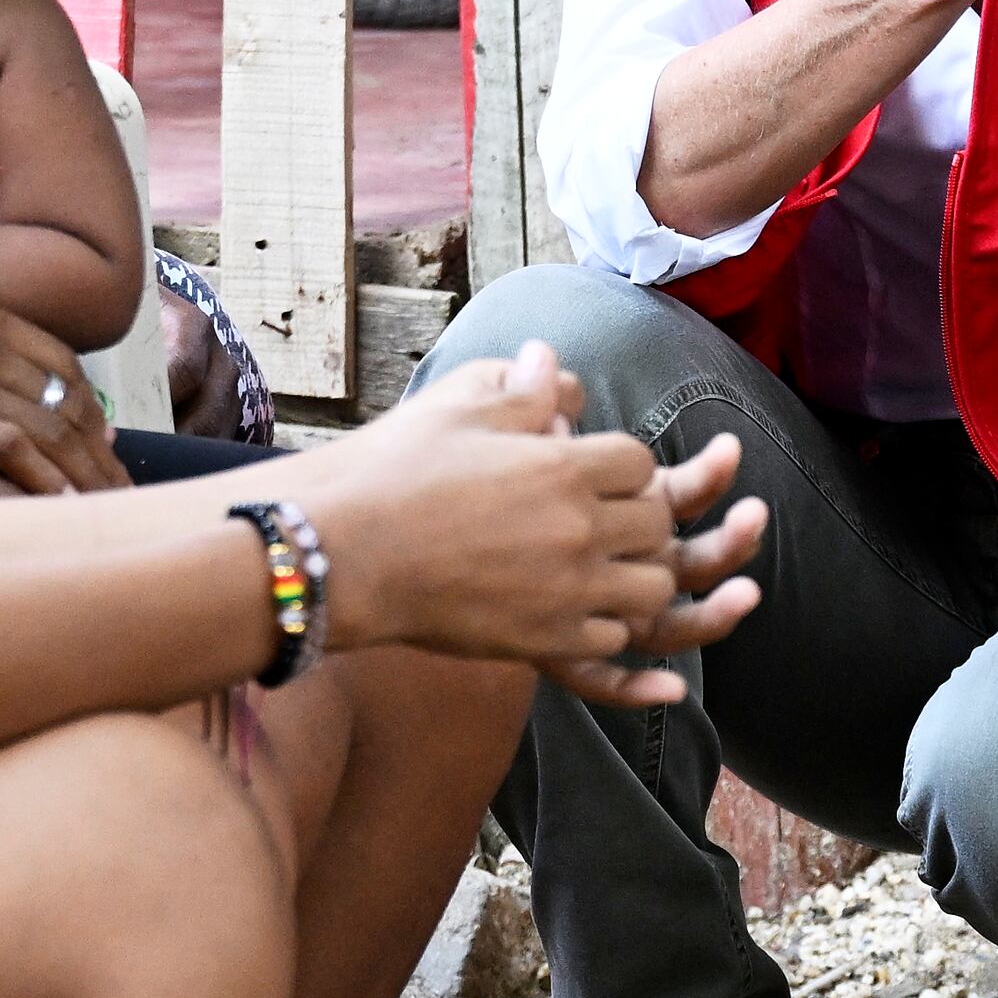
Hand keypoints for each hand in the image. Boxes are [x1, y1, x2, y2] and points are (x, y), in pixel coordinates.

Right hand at [0, 220, 127, 492]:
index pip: (59, 362)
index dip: (86, 401)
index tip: (101, 432)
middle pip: (70, 404)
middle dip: (101, 450)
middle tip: (123, 486)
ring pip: (55, 432)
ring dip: (88, 475)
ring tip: (111, 510)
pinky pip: (15, 453)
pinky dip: (46, 481)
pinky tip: (62, 509)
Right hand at [305, 343, 765, 700]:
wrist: (341, 555)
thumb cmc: (392, 473)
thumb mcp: (456, 410)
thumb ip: (517, 388)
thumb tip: (547, 357)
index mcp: (562, 466)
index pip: (640, 463)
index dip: (618, 466)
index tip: (589, 472)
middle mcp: (578, 529)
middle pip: (655, 523)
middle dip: (635, 515)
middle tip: (597, 518)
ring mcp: (567, 590)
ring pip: (651, 586)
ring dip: (632, 573)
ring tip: (595, 566)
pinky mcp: (545, 640)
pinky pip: (612, 637)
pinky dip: (602, 622)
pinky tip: (567, 606)